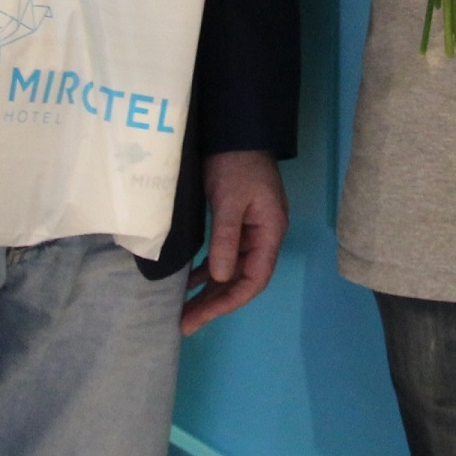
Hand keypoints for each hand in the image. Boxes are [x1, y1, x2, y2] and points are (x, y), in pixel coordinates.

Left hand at [183, 150, 286, 334]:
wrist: (235, 132)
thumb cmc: (236, 164)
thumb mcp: (230, 200)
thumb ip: (226, 238)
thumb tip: (220, 278)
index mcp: (270, 233)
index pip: (253, 280)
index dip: (228, 302)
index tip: (201, 316)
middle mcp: (263, 238)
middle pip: (241, 281)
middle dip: (215, 303)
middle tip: (185, 323)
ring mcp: (251, 232)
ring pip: (231, 272)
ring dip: (211, 291)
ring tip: (185, 311)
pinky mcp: (237, 224)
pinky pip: (224, 257)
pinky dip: (208, 271)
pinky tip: (191, 282)